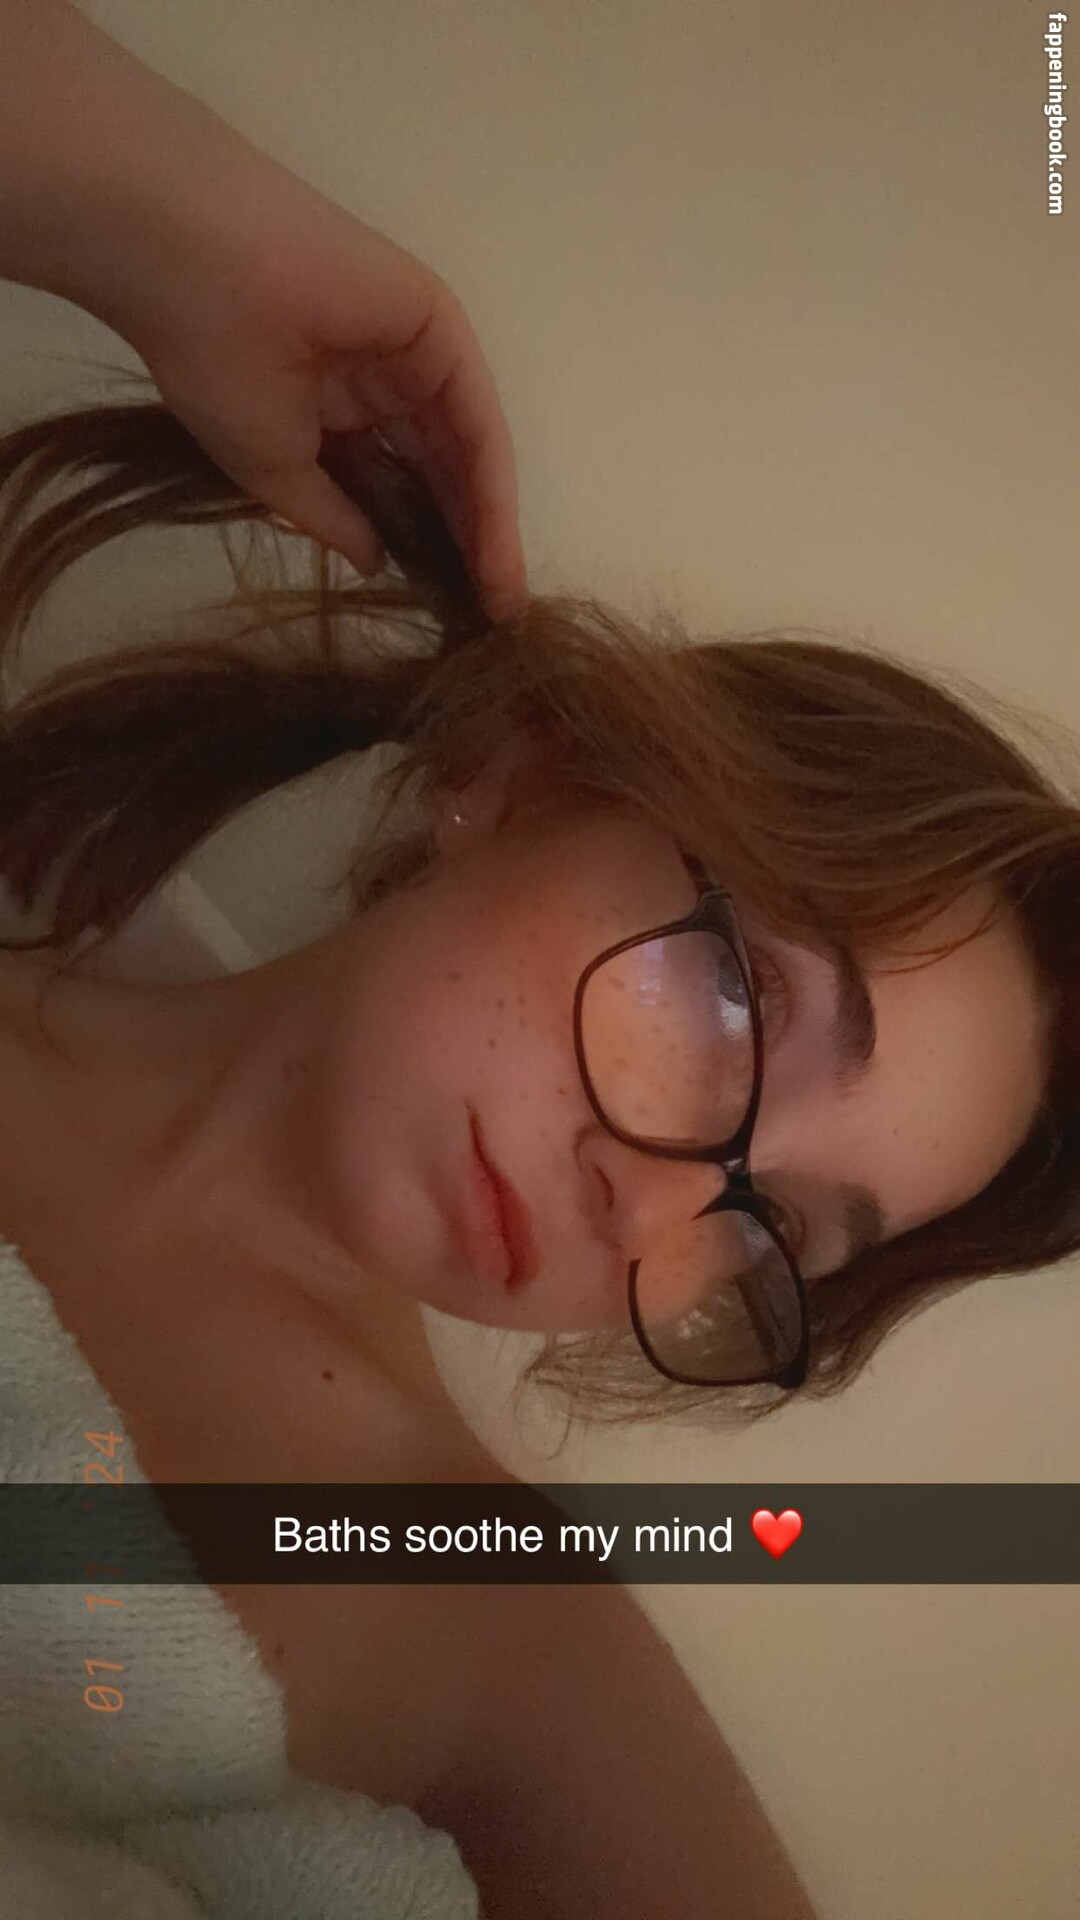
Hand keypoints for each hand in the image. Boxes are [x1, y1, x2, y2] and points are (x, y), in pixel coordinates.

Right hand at [109, 161, 527, 623]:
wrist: (196, 268)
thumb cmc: (216, 366)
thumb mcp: (273, 470)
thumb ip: (333, 517)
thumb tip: (376, 562)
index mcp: (337, 407)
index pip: (396, 484)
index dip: (422, 546)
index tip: (445, 611)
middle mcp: (384, 380)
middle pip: (442, 472)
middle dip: (469, 543)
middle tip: (490, 615)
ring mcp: (417, 353)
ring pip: (465, 452)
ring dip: (488, 525)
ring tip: (499, 594)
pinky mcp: (441, 328)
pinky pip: (475, 418)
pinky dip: (489, 481)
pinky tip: (495, 541)